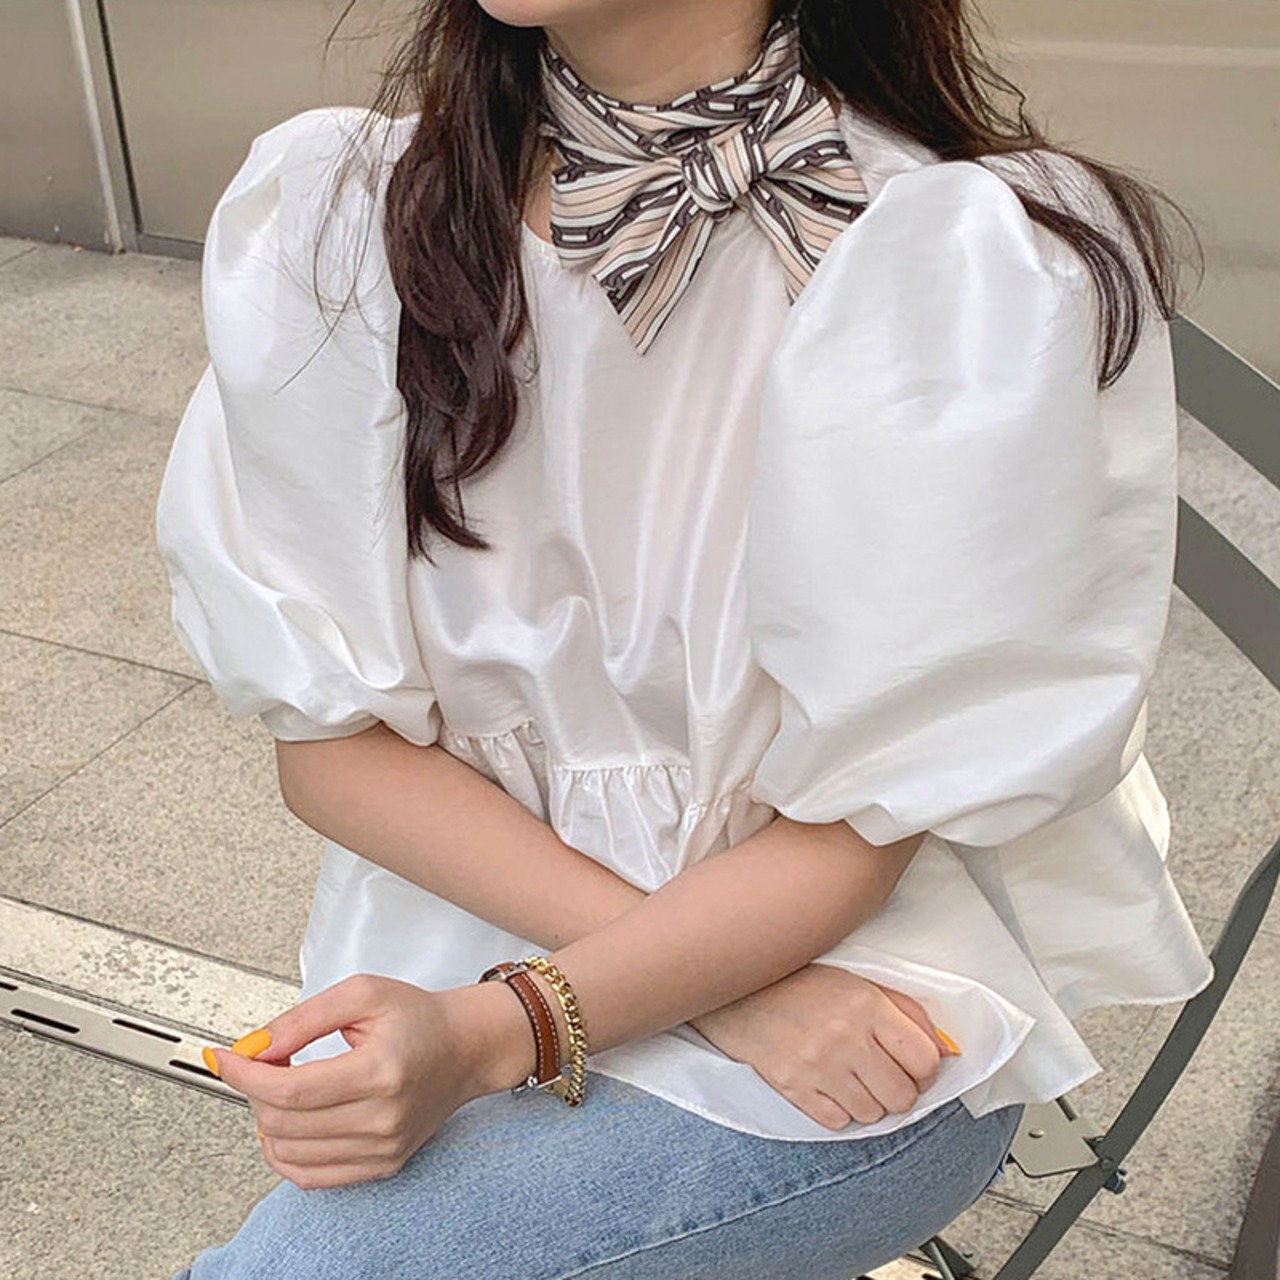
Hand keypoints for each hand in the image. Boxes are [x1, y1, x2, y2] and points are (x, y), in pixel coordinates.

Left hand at [205, 974, 527, 1189]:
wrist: (465, 1047)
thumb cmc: (419, 1018)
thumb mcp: (362, 994)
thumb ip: (303, 1017)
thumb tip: (256, 1046)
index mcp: (380, 1071)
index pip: (290, 1090)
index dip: (245, 1075)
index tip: (226, 1058)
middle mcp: (382, 1118)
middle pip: (284, 1122)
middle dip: (256, 1089)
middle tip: (262, 1060)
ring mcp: (382, 1148)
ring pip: (289, 1153)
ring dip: (267, 1118)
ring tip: (281, 1085)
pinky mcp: (381, 1165)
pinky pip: (310, 1177)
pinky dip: (284, 1152)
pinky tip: (287, 1123)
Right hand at [688, 963, 958, 1131]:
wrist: (738, 989)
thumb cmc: (801, 981)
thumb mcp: (858, 980)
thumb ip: (906, 1011)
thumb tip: (948, 1048)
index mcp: (866, 1005)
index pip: (925, 1059)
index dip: (926, 1069)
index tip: (915, 1065)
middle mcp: (844, 1037)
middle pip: (902, 1096)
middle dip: (899, 1090)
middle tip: (884, 1075)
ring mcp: (817, 1066)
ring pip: (872, 1114)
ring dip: (868, 1101)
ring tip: (852, 1077)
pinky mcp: (792, 1087)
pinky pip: (836, 1123)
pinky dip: (838, 1111)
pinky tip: (829, 1086)